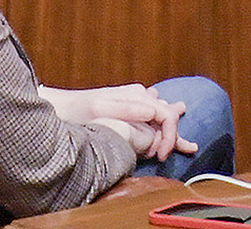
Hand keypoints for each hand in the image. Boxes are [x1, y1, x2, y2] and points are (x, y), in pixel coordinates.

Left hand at [43, 84, 191, 159]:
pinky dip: (164, 125)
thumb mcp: (102, 109)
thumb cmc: (79, 109)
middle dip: (176, 134)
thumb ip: (128, 109)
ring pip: (162, 116)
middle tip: (185, 150)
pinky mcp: (128, 108)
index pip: (166, 115)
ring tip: (189, 143)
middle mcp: (139, 96)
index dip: (169, 136)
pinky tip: (173, 118)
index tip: (161, 155)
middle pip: (167, 115)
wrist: (62, 106)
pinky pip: (152, 116)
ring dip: (174, 130)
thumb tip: (152, 111)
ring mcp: (134, 101)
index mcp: (136, 95)